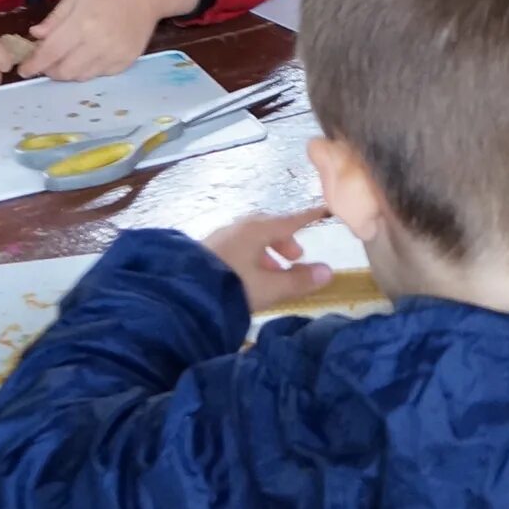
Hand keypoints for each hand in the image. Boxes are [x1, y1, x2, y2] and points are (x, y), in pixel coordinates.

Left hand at [27, 0, 203, 82]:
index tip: (23, 70)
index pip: (50, 53)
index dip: (33, 64)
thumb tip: (36, 37)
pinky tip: (88, 56)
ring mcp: (116, 55)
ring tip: (66, 59)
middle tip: (45, 62)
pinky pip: (101, 74)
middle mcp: (99, 44)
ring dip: (68, 72)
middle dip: (49, 70)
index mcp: (82, 23)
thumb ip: (56, 18)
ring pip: (82, 77)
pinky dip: (89, 70)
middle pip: (64, 71)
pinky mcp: (128, 60)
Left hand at [201, 208, 335, 313]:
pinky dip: (249, 255)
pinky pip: (235, 246)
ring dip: (266, 251)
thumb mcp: (269, 288)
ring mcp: (219, 238)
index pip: (290, 221)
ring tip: (272, 272)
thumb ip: (298, 280)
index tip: (322, 212)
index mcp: (256, 230)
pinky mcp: (205, 251)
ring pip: (250, 238)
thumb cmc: (231, 287)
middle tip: (295, 257)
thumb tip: (328, 271)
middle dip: (284, 241)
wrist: (179, 296)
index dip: (308, 218)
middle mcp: (237, 228)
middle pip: (268, 227)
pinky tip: (247, 275)